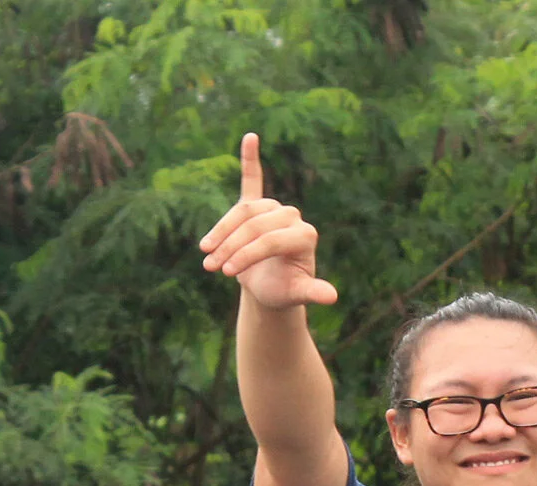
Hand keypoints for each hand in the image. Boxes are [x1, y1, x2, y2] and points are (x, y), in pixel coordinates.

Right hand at [198, 133, 337, 309]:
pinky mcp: (257, 205)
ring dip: (220, 232)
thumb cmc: (282, 291)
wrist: (270, 287)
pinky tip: (251, 137)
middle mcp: (292, 217)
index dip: (246, 255)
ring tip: (205, 255)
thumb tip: (332, 297)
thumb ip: (311, 292)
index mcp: (305, 235)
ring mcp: (274, 210)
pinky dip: (251, 159)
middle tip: (211, 268)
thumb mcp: (295, 295)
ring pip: (242, 213)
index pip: (270, 240)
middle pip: (254, 226)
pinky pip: (253, 179)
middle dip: (230, 247)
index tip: (227, 273)